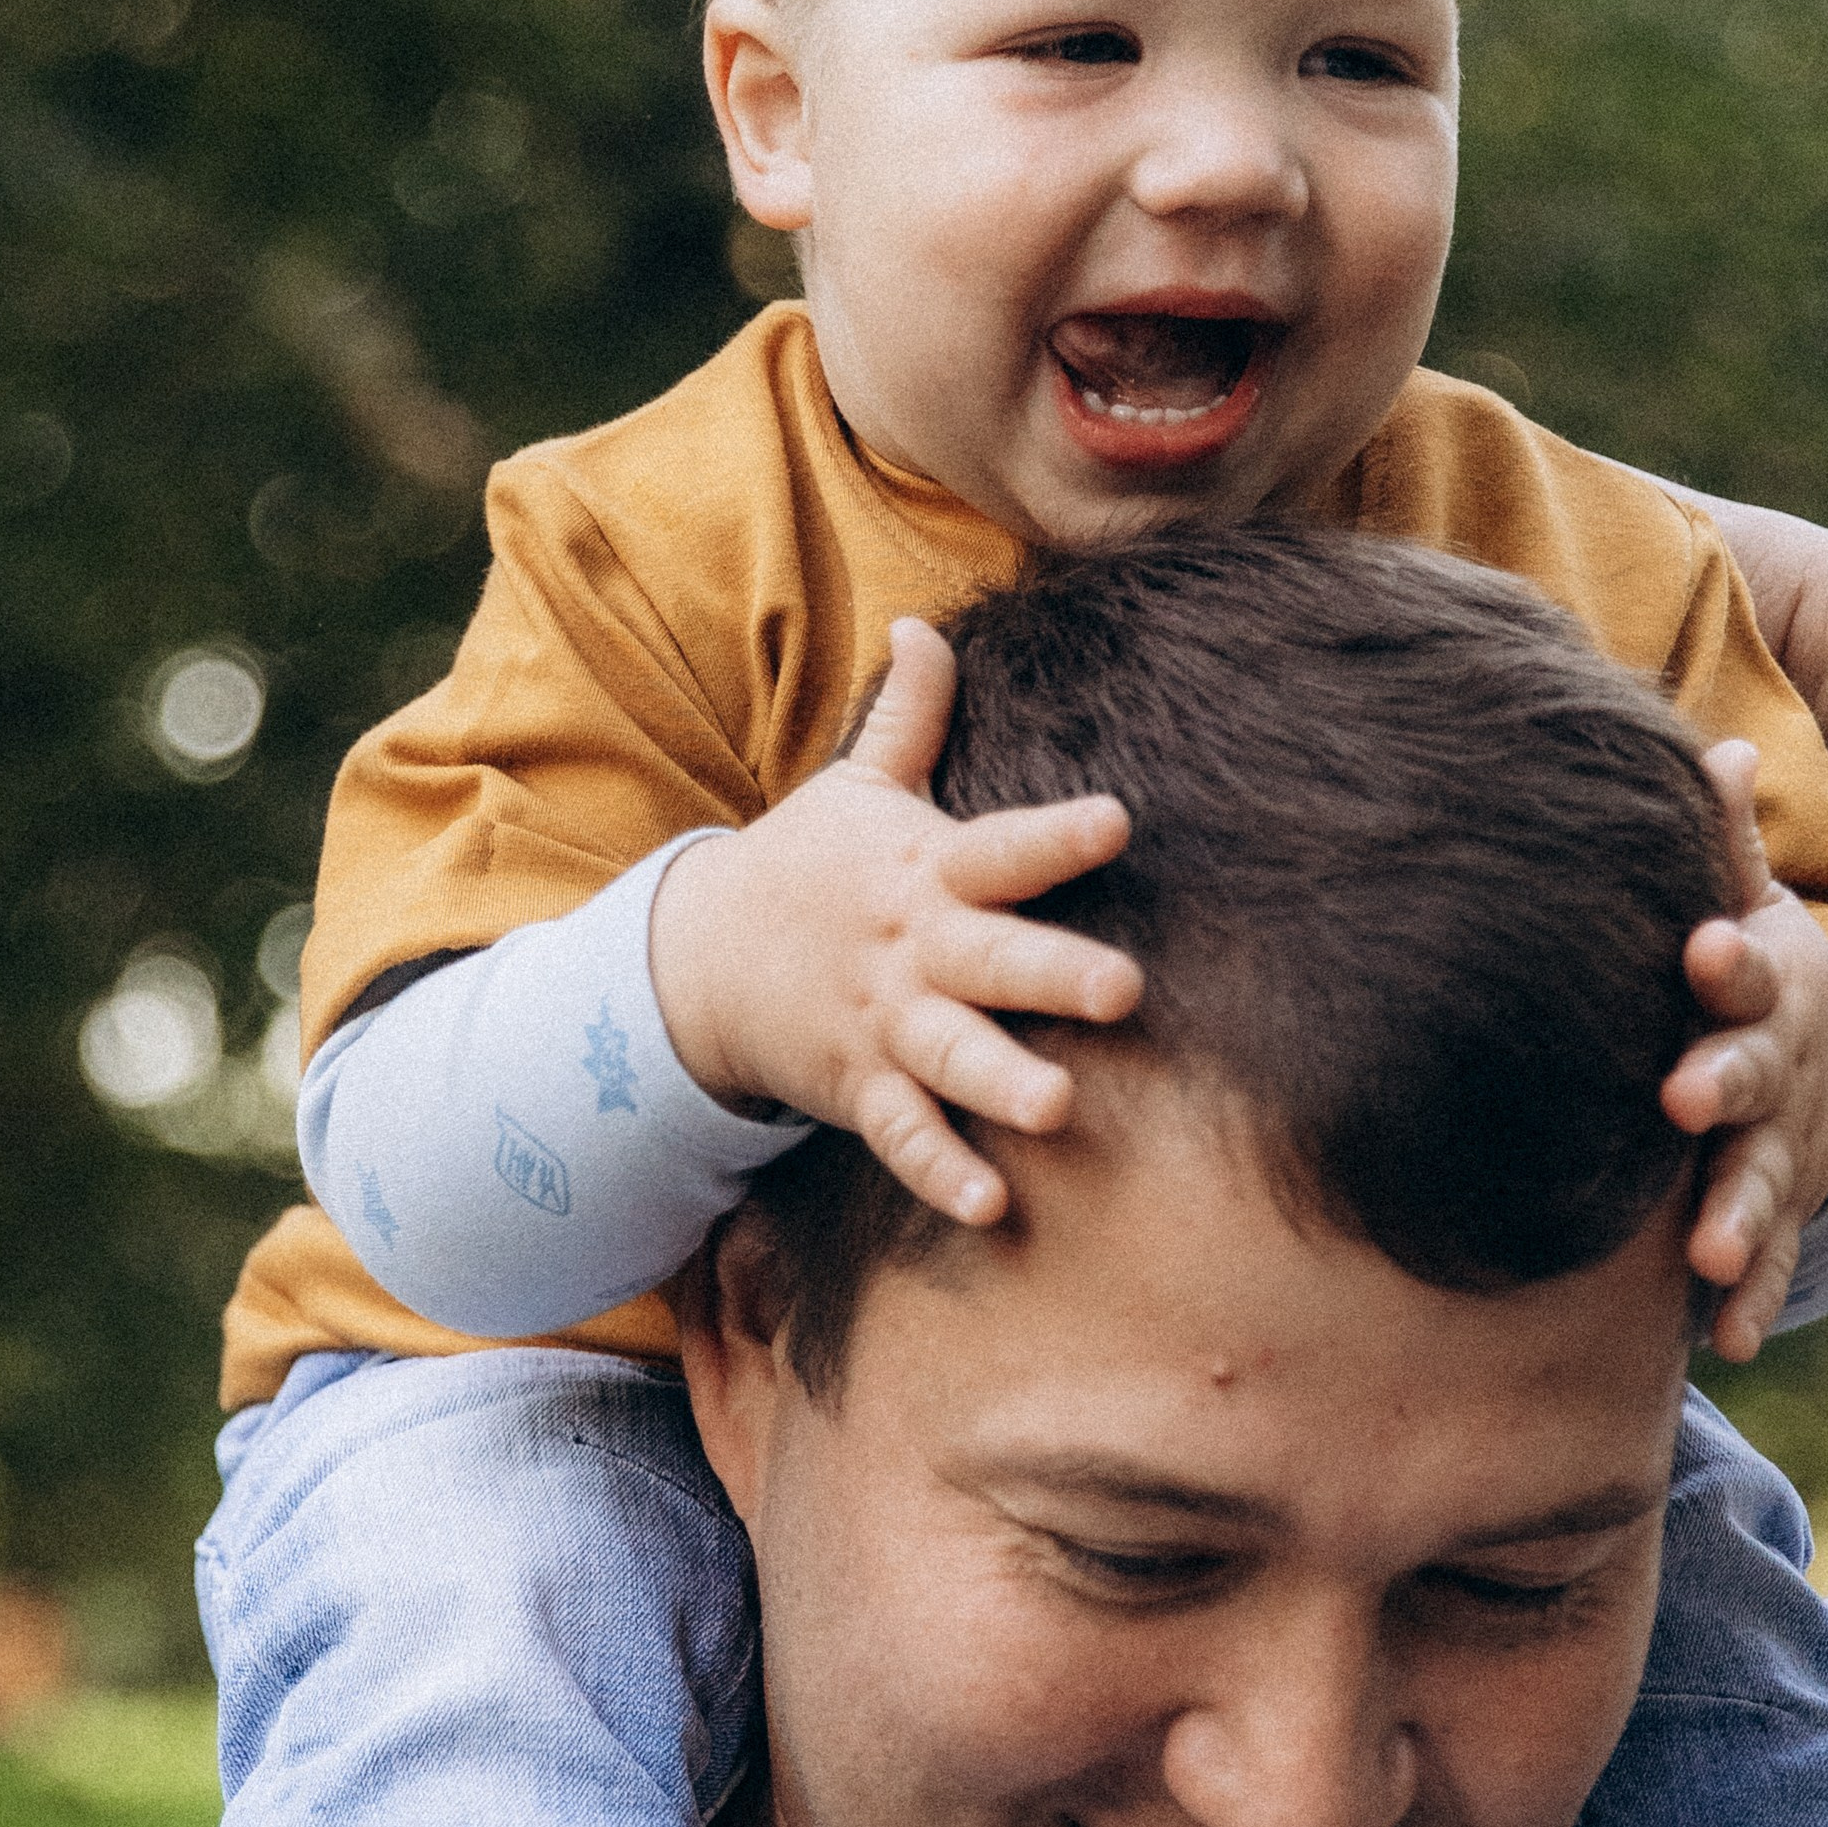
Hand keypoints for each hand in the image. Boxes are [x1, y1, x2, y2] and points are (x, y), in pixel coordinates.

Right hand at [649, 616, 1142, 1226]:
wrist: (701, 958)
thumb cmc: (808, 864)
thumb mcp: (854, 785)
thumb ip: (910, 713)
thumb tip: (926, 621)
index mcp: (926, 870)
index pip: (1002, 848)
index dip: (1058, 834)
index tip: (1118, 820)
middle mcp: (914, 950)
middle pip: (993, 960)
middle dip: (1055, 973)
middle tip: (1126, 989)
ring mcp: (885, 1024)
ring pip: (952, 1057)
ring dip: (1003, 1083)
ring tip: (1059, 1108)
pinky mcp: (861, 1088)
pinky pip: (904, 1137)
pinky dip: (941, 1172)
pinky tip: (992, 1205)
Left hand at [1663, 740, 1827, 1360]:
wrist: (1819, 1045)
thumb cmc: (1734, 961)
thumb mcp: (1738, 897)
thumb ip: (1720, 839)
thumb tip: (1715, 746)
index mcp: (1755, 985)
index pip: (1741, 968)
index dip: (1723, 960)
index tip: (1699, 947)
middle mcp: (1772, 1067)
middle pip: (1749, 1075)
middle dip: (1721, 1086)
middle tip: (1683, 1099)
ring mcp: (1779, 1142)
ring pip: (1759, 1179)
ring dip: (1736, 1213)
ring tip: (1707, 1251)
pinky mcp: (1771, 1207)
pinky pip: (1764, 1257)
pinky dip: (1750, 1296)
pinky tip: (1727, 1337)